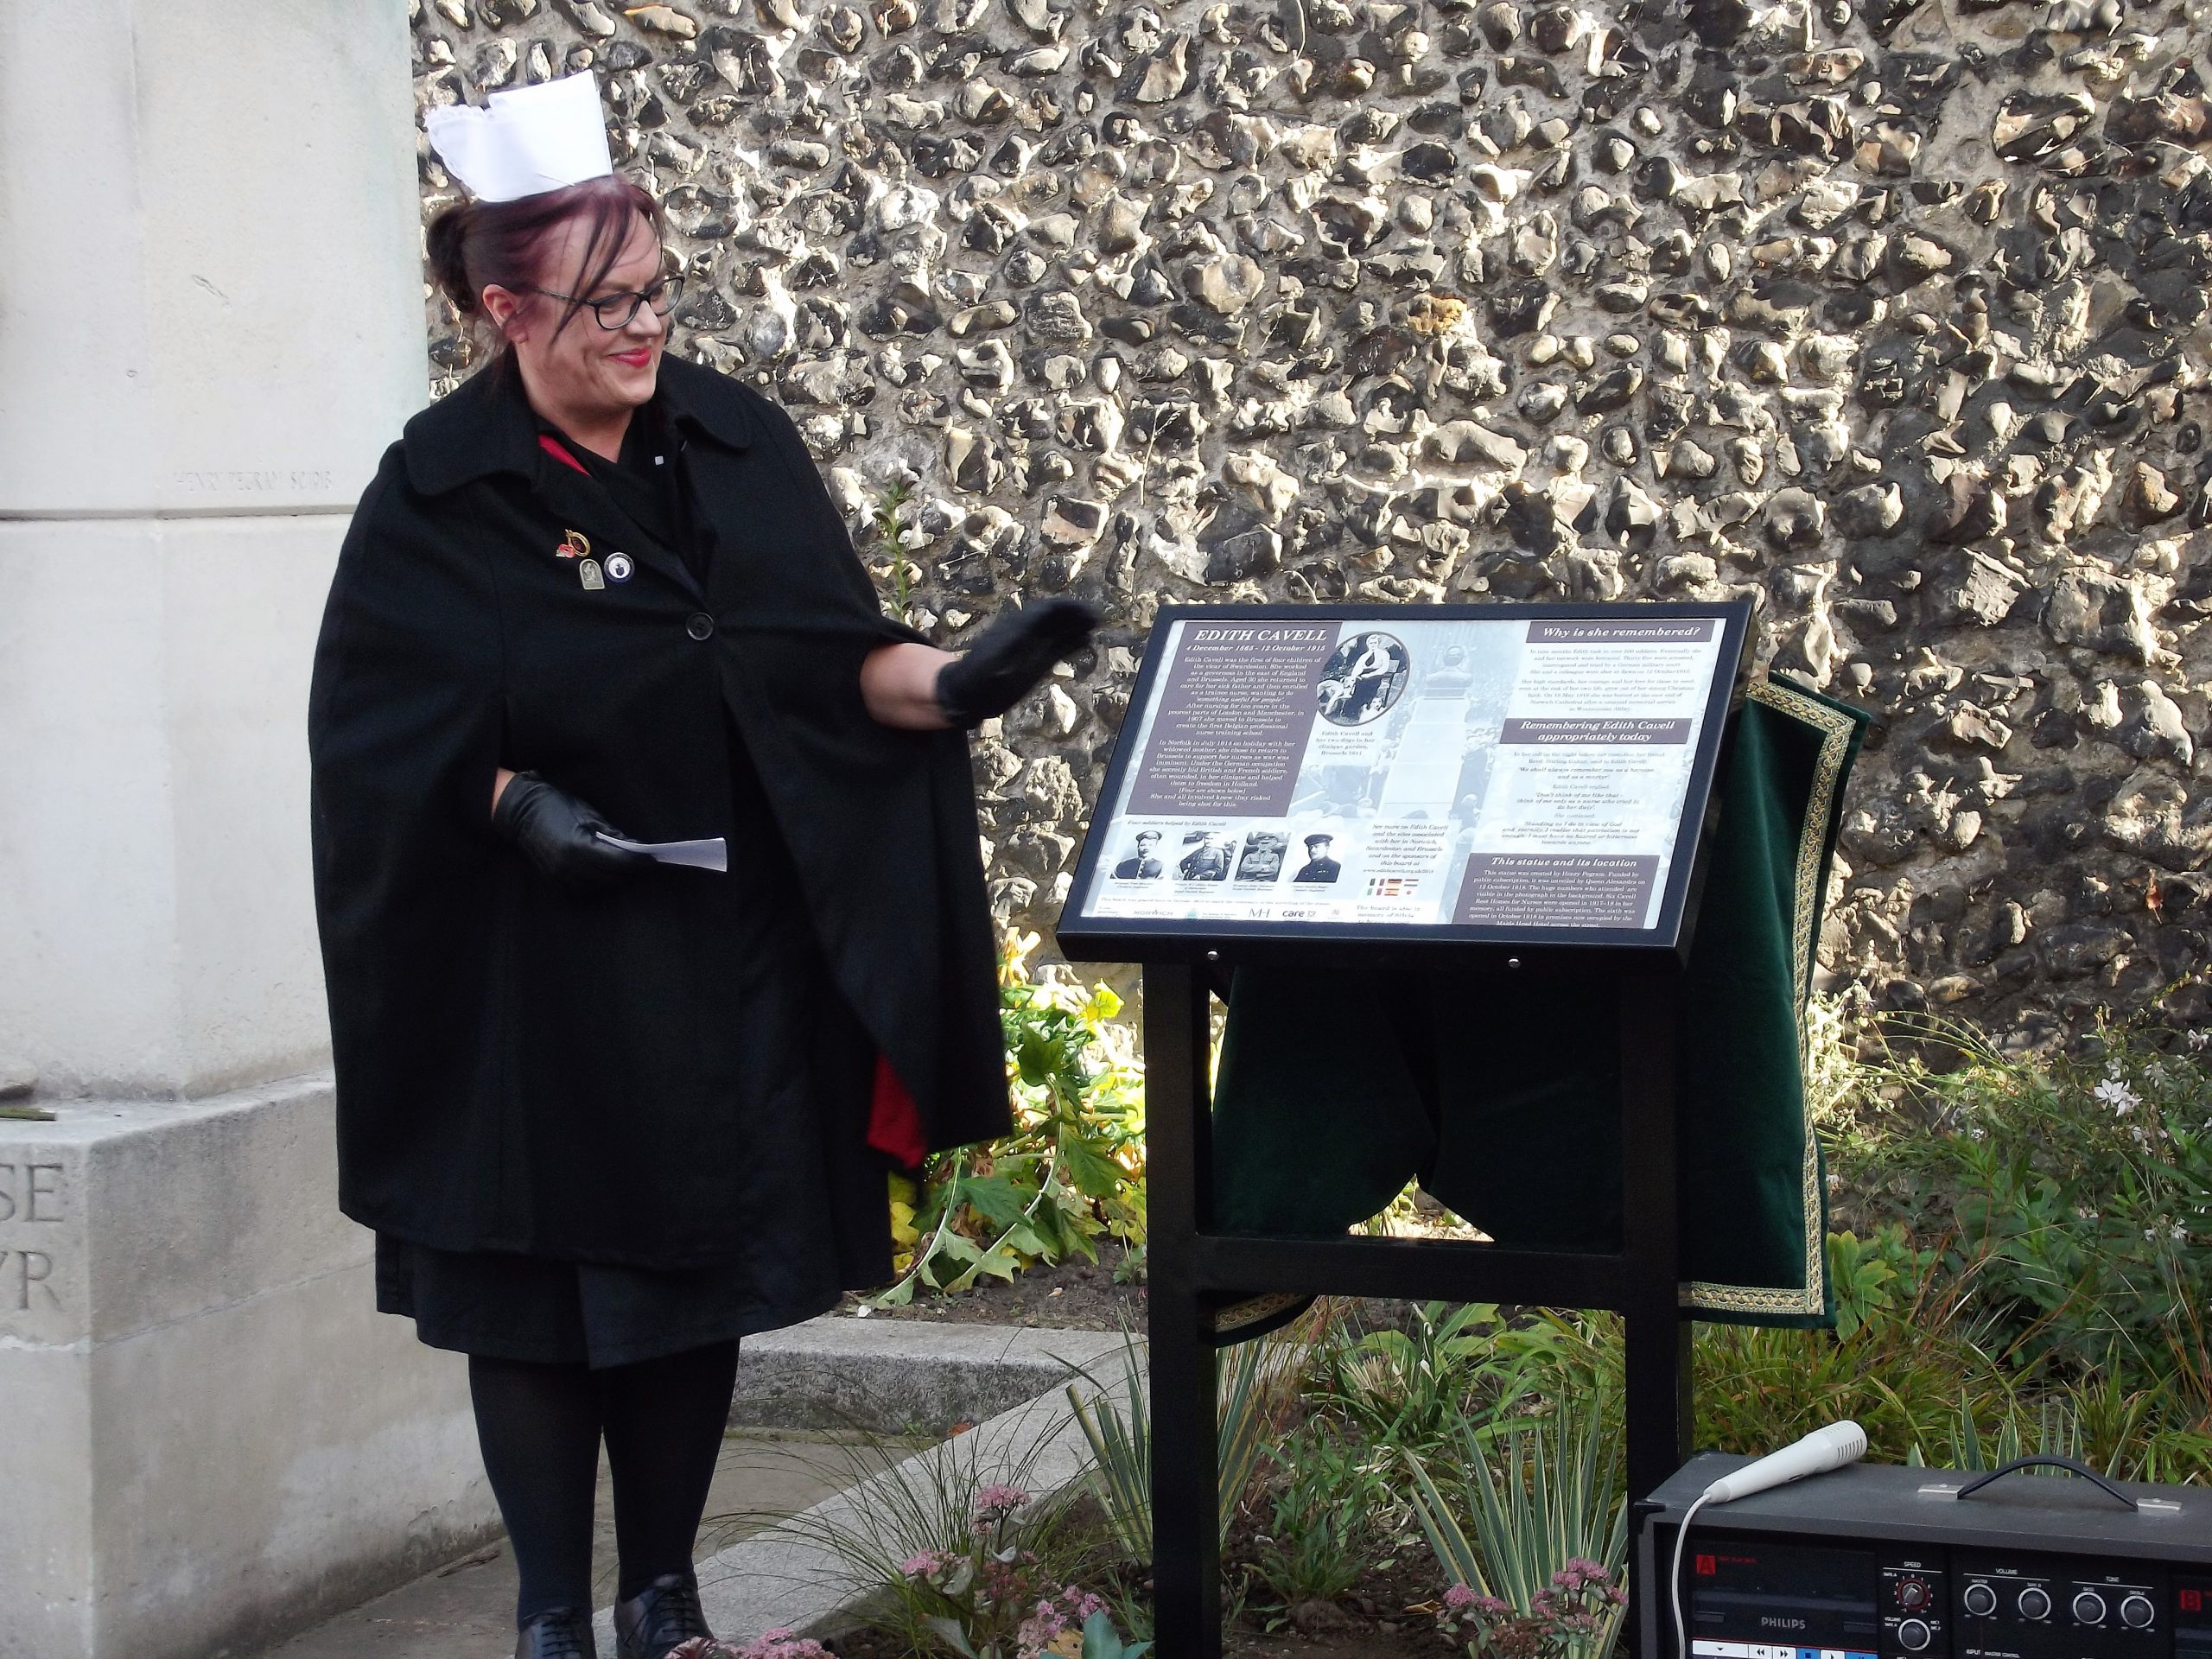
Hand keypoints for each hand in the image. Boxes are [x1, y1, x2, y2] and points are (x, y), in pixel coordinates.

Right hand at [490, 771, 653, 889]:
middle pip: (612, 877)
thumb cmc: (558, 806)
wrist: (522, 812)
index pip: (620, 862)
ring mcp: (560, 877)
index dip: (639, 862)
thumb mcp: (590, 816)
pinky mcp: (555, 881)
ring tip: (626, 868)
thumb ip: (614, 836)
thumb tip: (637, 849)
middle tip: (644, 863)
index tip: (653, 859)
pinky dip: (597, 884)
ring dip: (615, 879)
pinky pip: (583, 890)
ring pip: (599, 887)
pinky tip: (605, 873)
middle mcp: (569, 867)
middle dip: (629, 871)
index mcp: (579, 847)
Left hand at [933, 598, 1098, 727]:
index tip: (1089, 611)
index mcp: (1019, 625)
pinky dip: (1071, 645)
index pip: (1048, 609)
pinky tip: (1084, 643)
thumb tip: (1049, 610)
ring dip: (1076, 629)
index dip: (1069, 607)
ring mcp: (1032, 648)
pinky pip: (1057, 649)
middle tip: (1097, 618)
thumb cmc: (984, 672)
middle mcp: (1028, 633)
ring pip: (1058, 633)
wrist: (970, 694)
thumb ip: (1026, 628)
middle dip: (1076, 616)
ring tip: (1094, 628)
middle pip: (1056, 618)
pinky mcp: (1035, 663)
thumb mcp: (1004, 649)